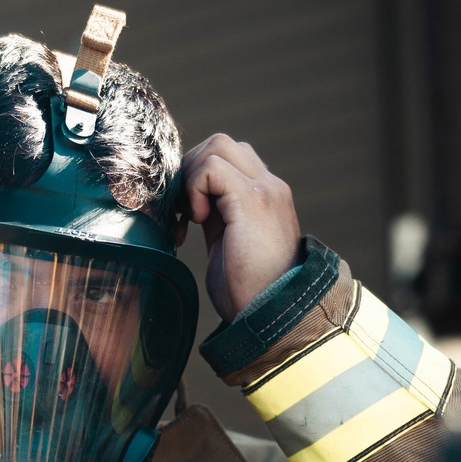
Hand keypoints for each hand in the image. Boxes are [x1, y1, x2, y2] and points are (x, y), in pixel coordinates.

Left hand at [182, 134, 301, 322]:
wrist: (274, 318)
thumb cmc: (249, 294)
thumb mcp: (229, 245)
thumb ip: (218, 216)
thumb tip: (193, 203)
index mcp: (264, 196)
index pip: (229, 157)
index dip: (199, 177)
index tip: (189, 215)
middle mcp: (269, 186)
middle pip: (221, 143)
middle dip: (191, 170)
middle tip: (185, 212)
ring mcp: (265, 190)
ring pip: (217, 145)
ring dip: (193, 177)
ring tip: (193, 217)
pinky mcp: (253, 201)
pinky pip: (212, 168)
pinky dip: (195, 188)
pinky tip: (198, 221)